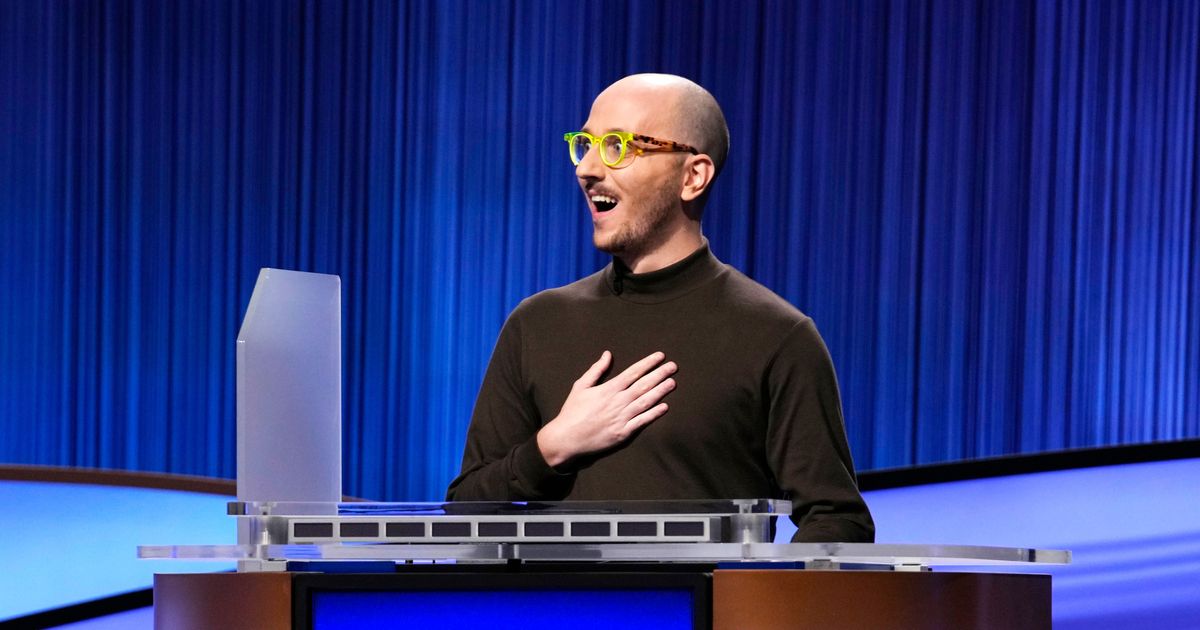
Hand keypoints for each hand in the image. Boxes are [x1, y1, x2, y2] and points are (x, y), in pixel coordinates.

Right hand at [536, 350, 676, 467]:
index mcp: (608, 389)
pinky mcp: (623, 433)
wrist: (566, 439)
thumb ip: (596, 370)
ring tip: (673, 382)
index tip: (660, 356)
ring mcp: (621, 418)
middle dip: (660, 374)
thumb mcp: (581, 386)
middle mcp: (617, 402)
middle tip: (674, 366)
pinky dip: (653, 414)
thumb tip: (608, 354)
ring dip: (661, 391)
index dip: (648, 363)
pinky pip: (642, 422)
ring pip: (645, 402)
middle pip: (643, 385)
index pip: (633, 372)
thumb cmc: (572, 412)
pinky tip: (664, 407)